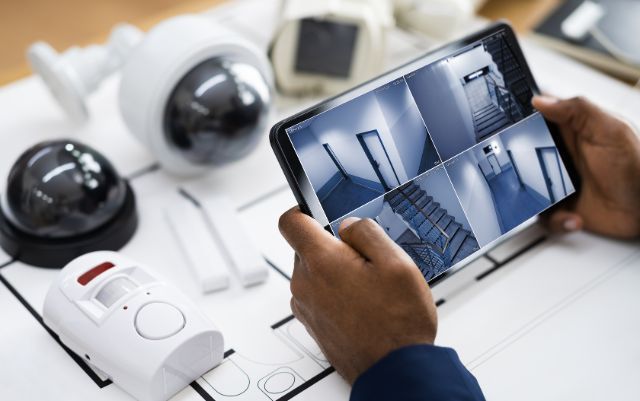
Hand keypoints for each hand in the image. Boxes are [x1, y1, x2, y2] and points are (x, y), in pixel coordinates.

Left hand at [279, 208, 436, 383]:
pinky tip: (363, 304)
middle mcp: (305, 284)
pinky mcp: (313, 324)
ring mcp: (306, 307)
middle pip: (306, 249)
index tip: (316, 212)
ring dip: (335, 272)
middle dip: (332, 247)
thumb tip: (348, 225)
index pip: (289, 221)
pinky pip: (317, 296)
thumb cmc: (398, 323)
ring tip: (369, 287)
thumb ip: (367, 233)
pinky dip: (334, 293)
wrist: (395, 370)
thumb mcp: (396, 263)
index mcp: (322, 262)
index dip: (302, 210)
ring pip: (313, 273)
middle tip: (365, 260)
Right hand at [533, 95, 639, 237]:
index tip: (511, 130)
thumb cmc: (637, 167)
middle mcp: (562, 157)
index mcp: (572, 133)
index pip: (537, 120)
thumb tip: (542, 100)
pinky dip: (557, 220)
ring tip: (556, 201)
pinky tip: (573, 217)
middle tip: (529, 174)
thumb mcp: (610, 130)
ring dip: (538, 200)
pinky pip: (545, 216)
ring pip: (529, 189)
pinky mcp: (563, 207)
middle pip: (523, 157)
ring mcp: (560, 182)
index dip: (520, 122)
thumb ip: (578, 110)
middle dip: (519, 168)